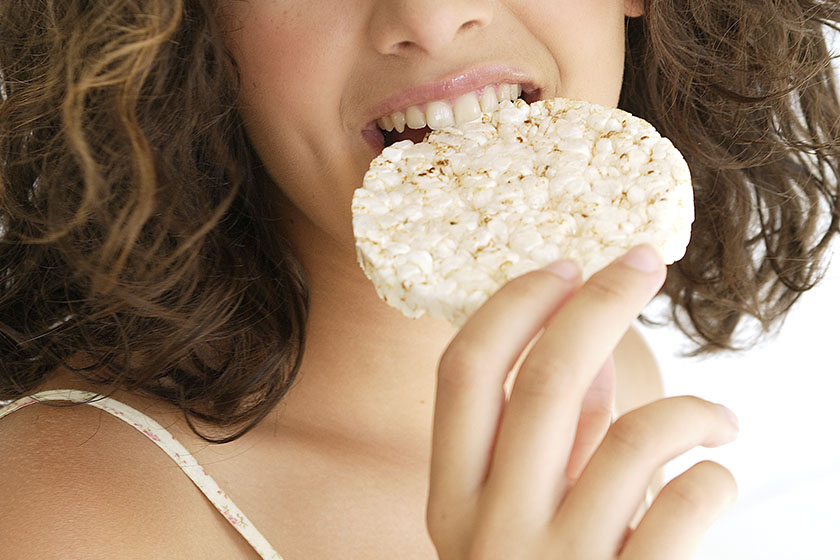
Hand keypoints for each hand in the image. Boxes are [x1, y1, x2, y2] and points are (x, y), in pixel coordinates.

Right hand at [427, 245, 738, 558]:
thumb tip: (591, 350)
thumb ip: (544, 436)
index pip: (467, 371)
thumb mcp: (513, 515)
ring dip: (691, 408)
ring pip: (633, 438)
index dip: (515, 304)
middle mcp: (492, 526)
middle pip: (549, 380)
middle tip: (644, 263)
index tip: (563, 265)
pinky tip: (717, 480)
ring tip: (720, 418)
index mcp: (451, 496)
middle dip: (603, 303)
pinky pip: (684, 511)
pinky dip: (714, 478)